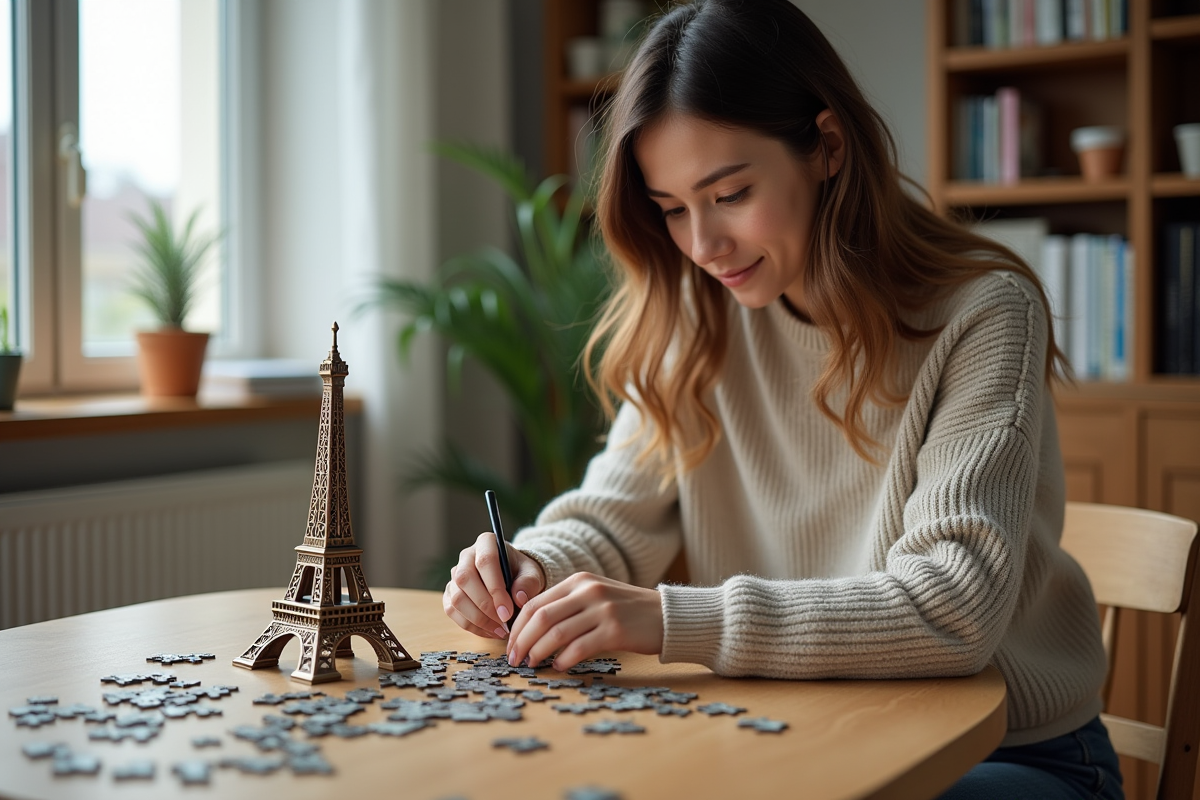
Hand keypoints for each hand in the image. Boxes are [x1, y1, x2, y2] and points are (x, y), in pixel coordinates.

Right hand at [443, 532, 545, 638]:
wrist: (514, 577)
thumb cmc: (522, 572)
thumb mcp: (532, 574)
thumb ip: (528, 583)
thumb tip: (519, 598)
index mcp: (486, 543)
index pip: (485, 562)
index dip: (495, 588)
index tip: (508, 611)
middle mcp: (466, 556)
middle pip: (465, 579)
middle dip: (484, 606)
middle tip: (504, 623)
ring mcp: (455, 575)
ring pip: (456, 598)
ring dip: (477, 619)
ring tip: (499, 630)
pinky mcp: (450, 593)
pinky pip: (452, 611)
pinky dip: (470, 626)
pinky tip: (489, 631)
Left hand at [505, 572, 663, 671]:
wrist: (667, 615)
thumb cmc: (627, 611)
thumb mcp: (596, 597)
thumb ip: (567, 606)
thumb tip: (531, 632)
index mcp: (579, 581)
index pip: (535, 603)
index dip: (517, 627)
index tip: (510, 645)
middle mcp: (588, 591)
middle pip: (541, 617)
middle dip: (522, 641)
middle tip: (514, 659)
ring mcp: (602, 610)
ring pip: (556, 633)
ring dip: (538, 652)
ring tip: (532, 665)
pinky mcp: (615, 631)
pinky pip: (579, 648)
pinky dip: (563, 660)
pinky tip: (559, 667)